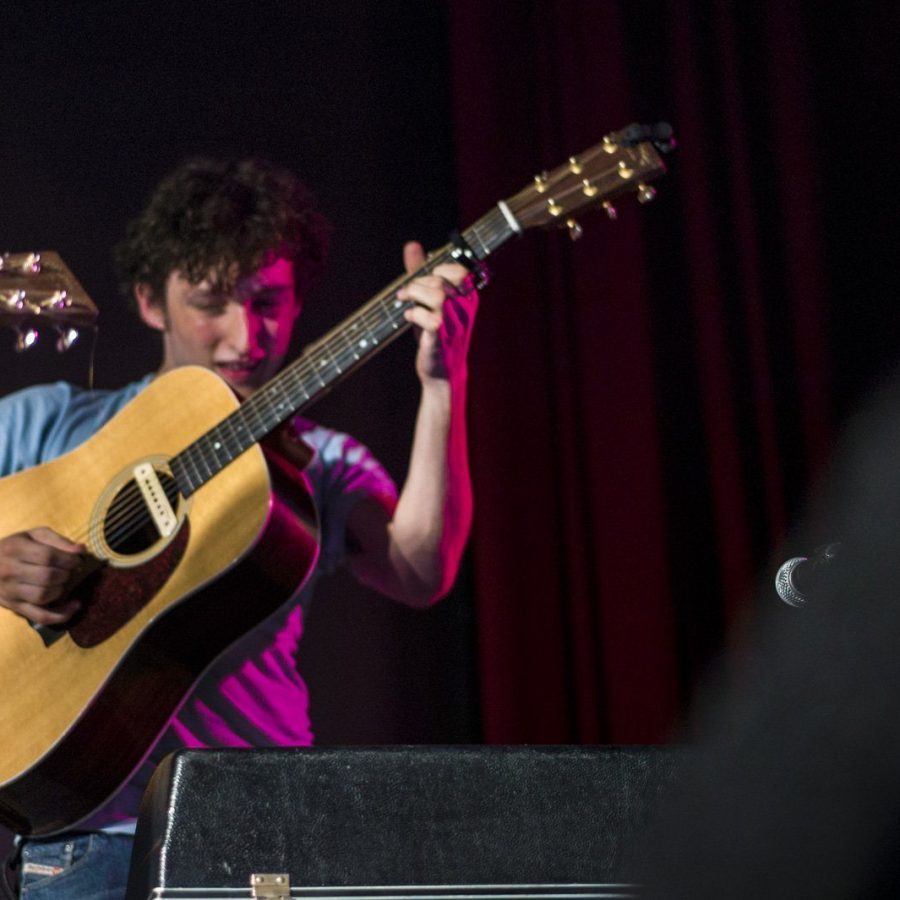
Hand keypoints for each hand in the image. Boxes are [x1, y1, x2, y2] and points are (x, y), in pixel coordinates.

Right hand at [0, 527, 84, 624]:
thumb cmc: (16, 547)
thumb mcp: (35, 535)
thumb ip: (58, 541)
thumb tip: (81, 550)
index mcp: (14, 549)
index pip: (48, 557)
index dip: (68, 559)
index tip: (77, 560)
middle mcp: (8, 571)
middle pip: (47, 577)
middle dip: (66, 574)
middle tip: (70, 571)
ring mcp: (9, 592)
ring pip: (43, 596)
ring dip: (61, 590)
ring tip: (64, 582)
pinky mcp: (14, 607)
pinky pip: (40, 616)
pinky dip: (61, 614)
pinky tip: (75, 606)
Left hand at [397, 241, 478, 386]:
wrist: (442, 372)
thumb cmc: (437, 333)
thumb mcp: (429, 299)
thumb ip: (421, 272)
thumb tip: (412, 245)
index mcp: (467, 298)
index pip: (460, 271)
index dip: (440, 269)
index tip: (427, 277)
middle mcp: (464, 309)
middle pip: (443, 281)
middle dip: (419, 282)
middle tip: (408, 293)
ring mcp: (454, 324)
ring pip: (438, 296)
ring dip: (415, 294)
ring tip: (405, 301)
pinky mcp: (441, 339)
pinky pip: (430, 320)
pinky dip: (414, 315)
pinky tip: (409, 318)